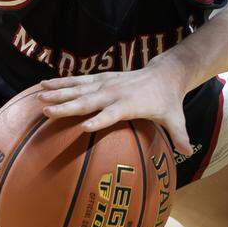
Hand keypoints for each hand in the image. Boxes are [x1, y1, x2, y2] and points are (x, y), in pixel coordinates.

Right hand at [38, 66, 192, 154]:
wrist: (165, 73)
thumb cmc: (168, 101)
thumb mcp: (175, 118)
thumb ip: (180, 136)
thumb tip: (189, 153)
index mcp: (131, 104)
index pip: (113, 114)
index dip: (99, 120)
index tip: (83, 127)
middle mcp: (115, 92)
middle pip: (89, 100)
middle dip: (68, 106)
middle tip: (47, 111)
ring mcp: (106, 83)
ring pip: (79, 88)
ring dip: (58, 92)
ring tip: (38, 96)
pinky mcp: (101, 79)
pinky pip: (78, 81)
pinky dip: (60, 82)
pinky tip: (42, 85)